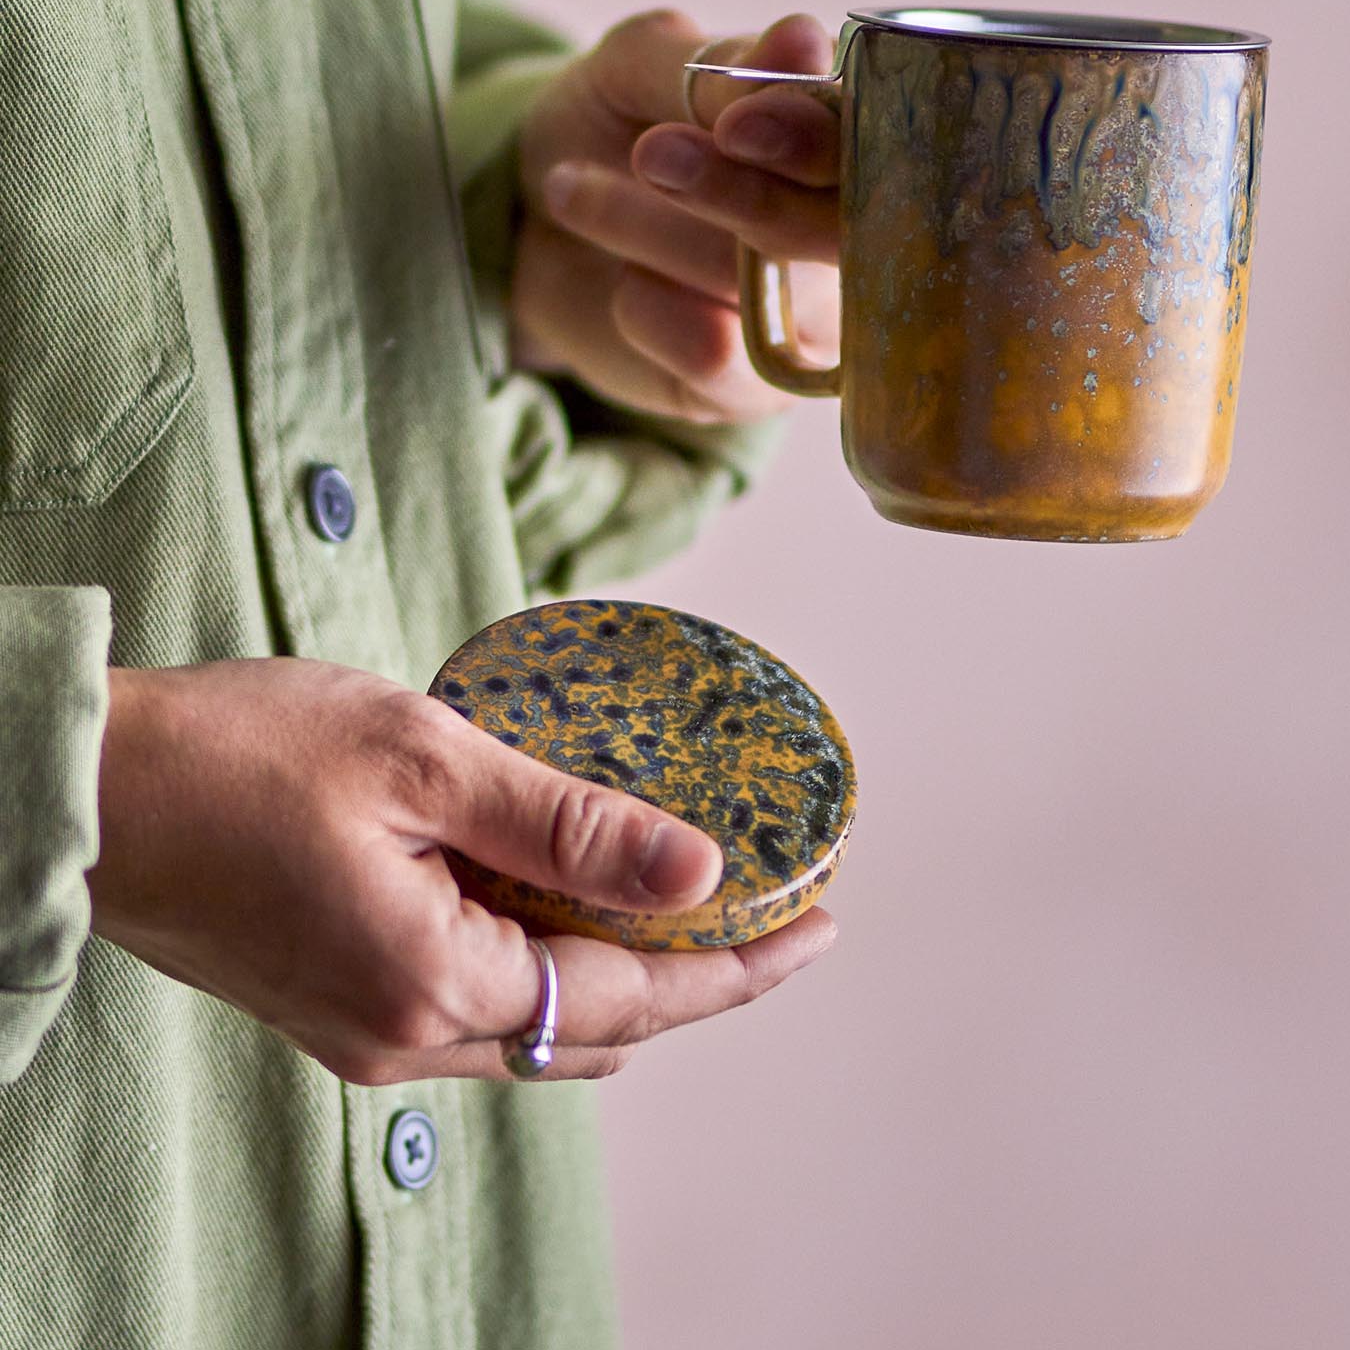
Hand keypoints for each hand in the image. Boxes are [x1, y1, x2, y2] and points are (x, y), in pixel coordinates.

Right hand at [89, 659, 833, 1083]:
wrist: (88, 790)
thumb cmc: (237, 753)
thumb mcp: (423, 758)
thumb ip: (564, 821)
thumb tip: (696, 867)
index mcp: (432, 982)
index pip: (632, 995)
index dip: (738, 964)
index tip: (822, 923)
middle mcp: (402, 1035)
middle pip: (596, 1028)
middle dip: (698, 975)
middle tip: (777, 909)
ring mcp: (362, 1030)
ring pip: (537, 1026)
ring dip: (622, 973)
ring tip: (693, 899)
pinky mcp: (335, 1002)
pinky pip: (476, 1006)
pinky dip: (545, 963)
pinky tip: (569, 899)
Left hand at [512, 9, 839, 422]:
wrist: (526, 217)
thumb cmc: (611, 125)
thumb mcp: (642, 66)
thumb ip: (722, 62)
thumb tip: (806, 43)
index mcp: (847, 145)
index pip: (873, 149)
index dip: (811, 140)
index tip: (737, 125)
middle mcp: (848, 239)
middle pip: (830, 233)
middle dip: (736, 194)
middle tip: (649, 153)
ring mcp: (805, 322)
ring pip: (753, 287)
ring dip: (647, 230)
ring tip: (572, 189)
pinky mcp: (747, 387)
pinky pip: (712, 353)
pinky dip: (646, 307)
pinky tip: (623, 282)